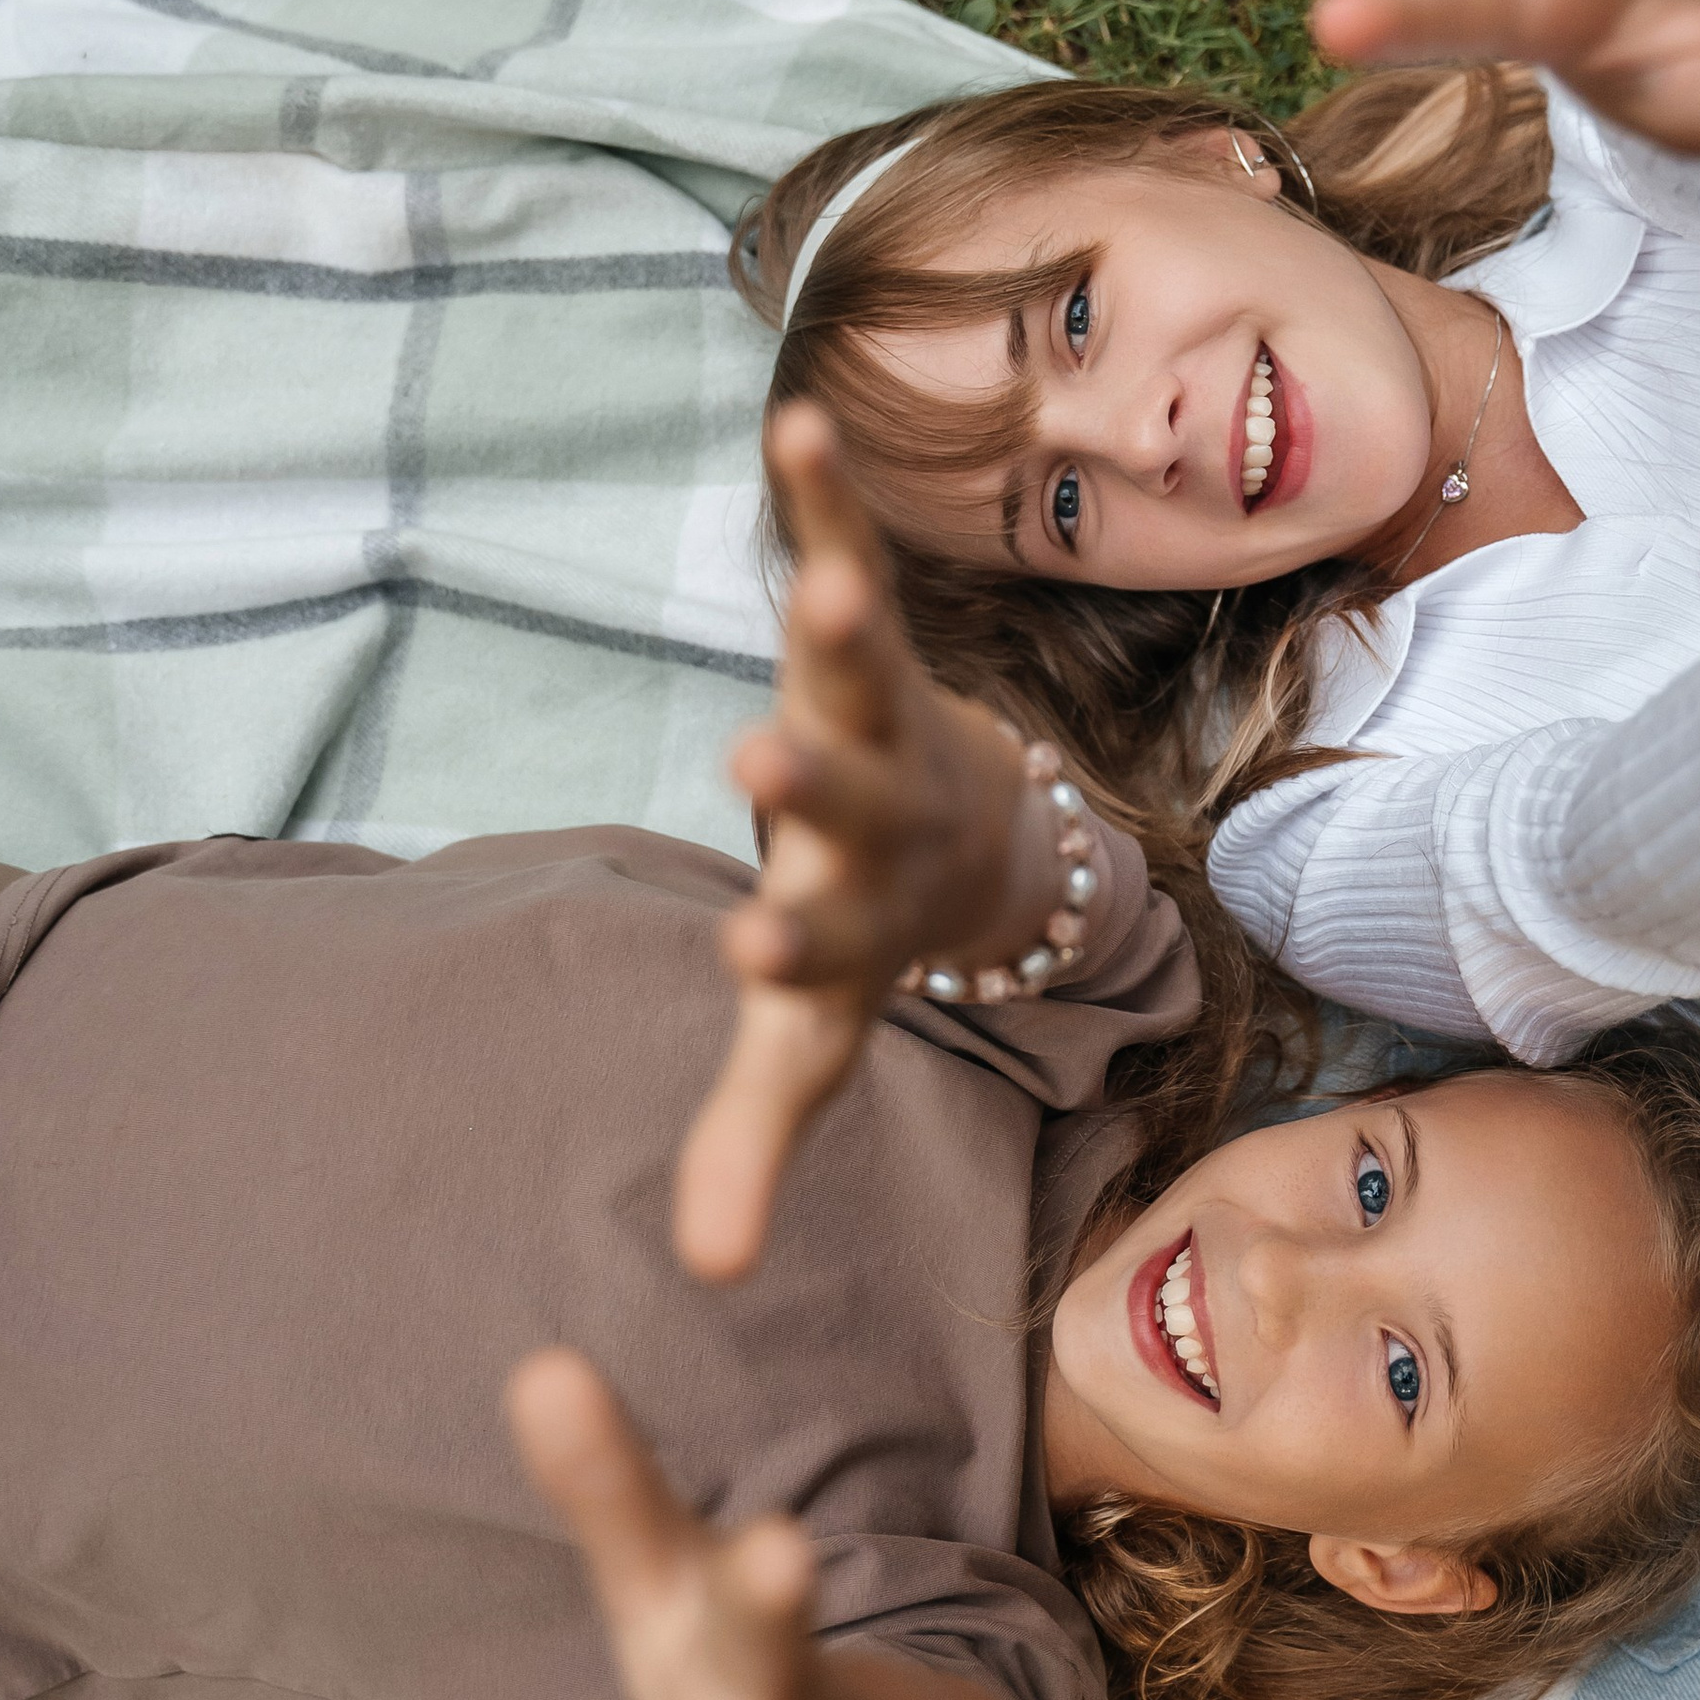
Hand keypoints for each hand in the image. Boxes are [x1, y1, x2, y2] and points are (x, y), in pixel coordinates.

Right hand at [676, 408, 1052, 1278]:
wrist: (988, 853)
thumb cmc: (869, 948)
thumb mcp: (811, 1043)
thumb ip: (756, 1142)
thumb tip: (710, 1279)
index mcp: (855, 923)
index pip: (823, 945)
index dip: (793, 948)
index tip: (754, 945)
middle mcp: (881, 824)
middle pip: (852, 802)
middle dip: (814, 784)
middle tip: (764, 757)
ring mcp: (885, 729)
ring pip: (865, 675)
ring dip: (838, 623)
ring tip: (813, 566)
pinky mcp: (875, 649)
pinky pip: (853, 567)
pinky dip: (827, 501)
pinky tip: (799, 420)